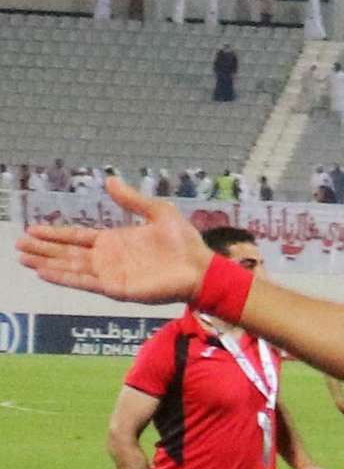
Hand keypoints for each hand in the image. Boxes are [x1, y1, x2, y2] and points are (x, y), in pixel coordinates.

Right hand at [12, 177, 211, 300]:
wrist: (201, 267)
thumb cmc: (184, 242)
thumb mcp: (157, 212)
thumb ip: (132, 199)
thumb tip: (109, 180)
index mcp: (114, 241)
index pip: (76, 237)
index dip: (54, 234)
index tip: (32, 229)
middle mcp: (107, 258)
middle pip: (67, 253)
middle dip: (43, 249)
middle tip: (18, 245)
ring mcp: (110, 274)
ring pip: (70, 267)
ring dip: (47, 263)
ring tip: (23, 258)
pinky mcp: (116, 288)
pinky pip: (85, 283)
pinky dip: (65, 278)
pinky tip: (45, 272)